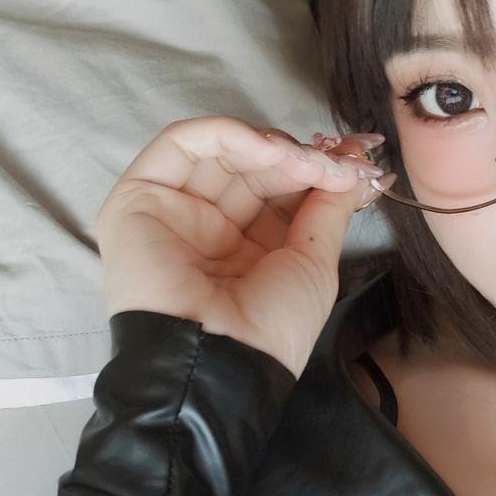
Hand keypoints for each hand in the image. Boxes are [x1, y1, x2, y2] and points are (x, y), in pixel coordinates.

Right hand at [93, 116, 396, 377]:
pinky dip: (228, 135)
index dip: (315, 168)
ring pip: (220, 150)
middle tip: (337, 162)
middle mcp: (207, 228)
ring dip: (270, 146)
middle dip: (299, 156)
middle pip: (252, 167)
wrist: (219, 360)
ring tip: (307, 161)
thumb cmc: (270, 328)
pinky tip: (268, 149)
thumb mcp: (314, 264)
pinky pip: (180, 145)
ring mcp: (172, 211)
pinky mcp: (138, 197)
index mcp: (246, 250)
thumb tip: (356, 165)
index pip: (277, 189)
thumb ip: (328, 208)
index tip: (358, 157)